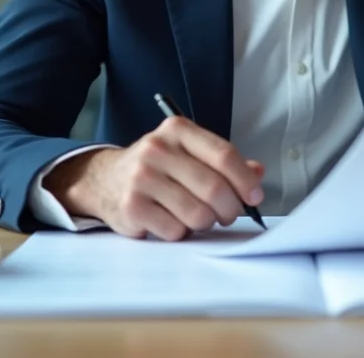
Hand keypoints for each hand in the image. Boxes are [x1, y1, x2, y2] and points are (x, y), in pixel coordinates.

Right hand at [43, 116, 264, 240]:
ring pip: (197, 214)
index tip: (254, 197)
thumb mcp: (188, 153)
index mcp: (178, 130)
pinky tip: (171, 221)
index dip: (245, 180)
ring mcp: (142, 178)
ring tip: (197, 216)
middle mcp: (158, 149)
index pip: (223, 155)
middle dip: (230, 209)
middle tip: (229, 214)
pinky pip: (175, 231)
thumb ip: (222, 161)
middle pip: (214, 188)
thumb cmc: (158, 167)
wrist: (105, 179)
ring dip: (205, 223)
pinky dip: (181, 232)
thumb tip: (257, 173)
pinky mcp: (131, 207)